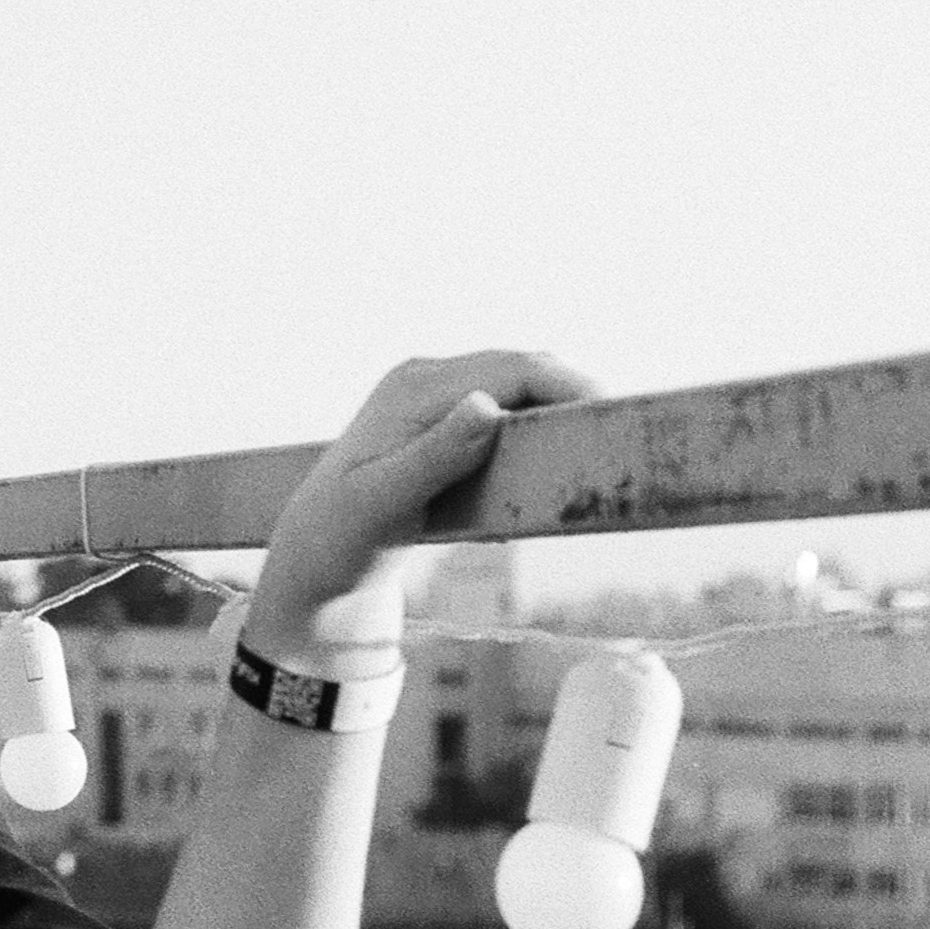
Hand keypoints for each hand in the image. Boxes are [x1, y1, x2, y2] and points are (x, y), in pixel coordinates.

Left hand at [254, 351, 593, 663]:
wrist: (314, 559)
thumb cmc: (342, 537)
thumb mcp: (384, 505)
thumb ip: (435, 456)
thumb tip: (486, 405)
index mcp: (414, 389)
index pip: (513, 369)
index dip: (569, 386)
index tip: (616, 417)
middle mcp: (426, 378)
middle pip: (525, 370)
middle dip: (572, 400)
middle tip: (615, 443)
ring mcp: (436, 396)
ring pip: (522, 389)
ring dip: (553, 419)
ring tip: (577, 462)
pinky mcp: (446, 420)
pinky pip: (509, 413)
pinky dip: (531, 438)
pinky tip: (532, 480)